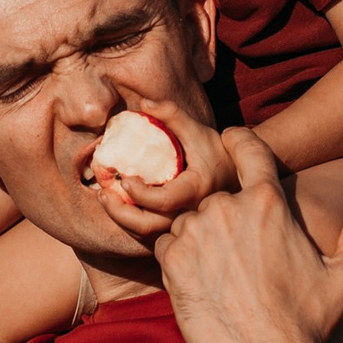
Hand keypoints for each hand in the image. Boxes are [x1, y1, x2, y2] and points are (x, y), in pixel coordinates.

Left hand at [90, 97, 239, 243]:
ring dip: (121, 221)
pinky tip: (121, 208)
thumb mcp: (199, 132)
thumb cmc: (217, 154)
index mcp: (196, 192)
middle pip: (148, 228)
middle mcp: (190, 216)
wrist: (239, 180)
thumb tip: (144, 104)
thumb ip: (173, 116)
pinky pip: (150, 238)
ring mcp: (183, 228)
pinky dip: (132, 227)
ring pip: (146, 237)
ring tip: (106, 199)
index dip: (138, 193)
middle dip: (119, 214)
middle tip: (102, 195)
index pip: (161, 202)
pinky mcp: (178, 234)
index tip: (125, 178)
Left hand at [154, 129, 342, 342]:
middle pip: (218, 198)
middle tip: (238, 255)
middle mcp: (227, 210)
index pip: (248, 150)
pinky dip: (178, 258)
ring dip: (199, 238)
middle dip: (225, 219)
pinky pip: (167, 245)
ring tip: (222, 275)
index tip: (230, 138)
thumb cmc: (308, 323)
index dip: (238, 140)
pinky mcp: (171, 261)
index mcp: (269, 203)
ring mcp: (195, 234)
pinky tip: (201, 283)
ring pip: (190, 221)